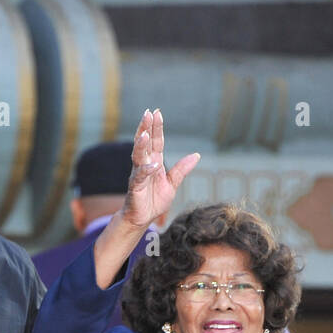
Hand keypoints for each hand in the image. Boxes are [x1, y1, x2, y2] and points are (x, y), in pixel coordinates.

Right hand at [120, 108, 199, 229]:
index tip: (157, 113)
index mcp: (154, 162)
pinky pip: (140, 177)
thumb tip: (196, 155)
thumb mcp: (172, 184)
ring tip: (144, 134)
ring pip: (138, 157)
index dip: (156, 128)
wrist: (142, 219)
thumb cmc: (154, 201)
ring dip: (141, 145)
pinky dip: (146, 171)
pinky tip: (153, 165)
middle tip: (147, 113)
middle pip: (145, 143)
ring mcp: (138, 175)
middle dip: (145, 128)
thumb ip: (181, 170)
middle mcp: (144, 165)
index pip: (156, 142)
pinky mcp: (135, 187)